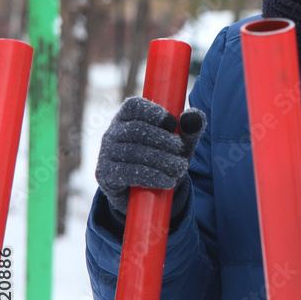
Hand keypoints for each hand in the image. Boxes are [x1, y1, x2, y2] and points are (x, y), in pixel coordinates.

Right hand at [95, 97, 205, 216]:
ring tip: (180, 168)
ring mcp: (106, 152)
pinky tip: (167, 181)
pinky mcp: (105, 174)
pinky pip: (127, 172)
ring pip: (133, 152)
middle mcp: (112, 132)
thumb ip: (189, 128)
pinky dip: (151, 176)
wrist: (146, 193)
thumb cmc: (163, 157)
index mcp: (126, 116)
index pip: (134, 106)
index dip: (154, 113)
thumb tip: (194, 115)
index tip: (173, 124)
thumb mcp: (179, 143)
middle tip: (180, 150)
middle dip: (162, 140)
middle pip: (136, 130)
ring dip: (161, 161)